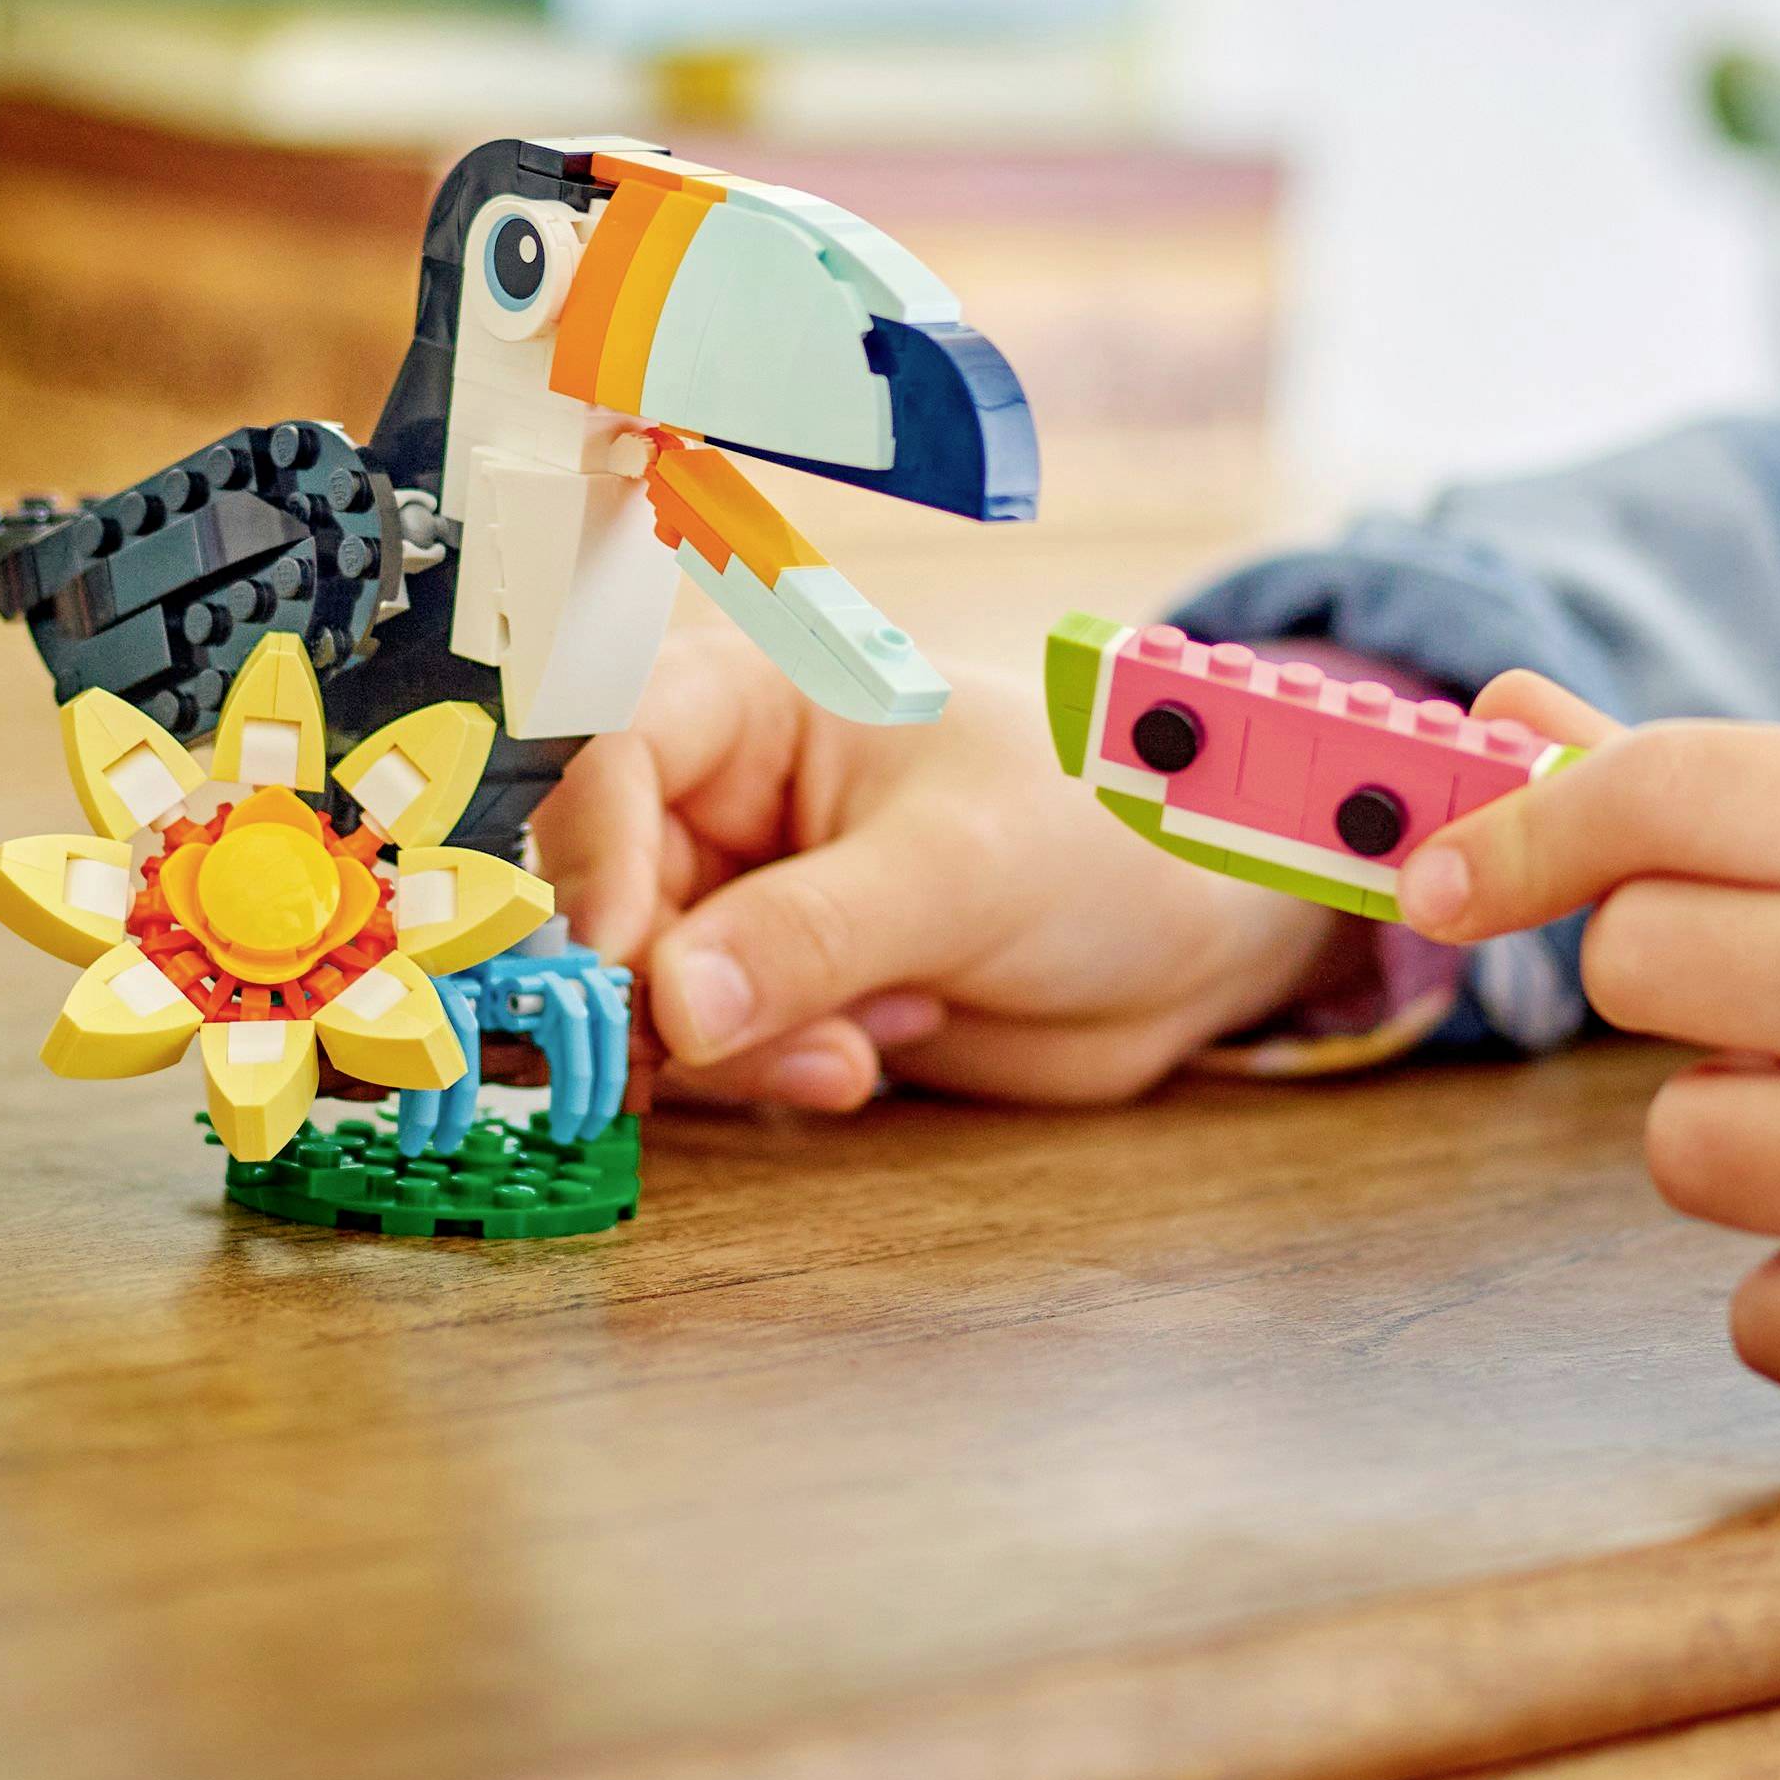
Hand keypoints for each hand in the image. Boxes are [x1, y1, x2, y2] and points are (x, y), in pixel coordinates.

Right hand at [535, 596, 1343, 1113]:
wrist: (1187, 931)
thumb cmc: (1093, 831)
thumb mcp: (957, 870)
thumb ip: (812, 933)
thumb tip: (670, 1000)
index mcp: (756, 702)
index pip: (614, 752)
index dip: (592, 857)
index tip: (618, 963)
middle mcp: (725, 798)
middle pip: (602, 896)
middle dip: (651, 990)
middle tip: (722, 1054)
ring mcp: (744, 902)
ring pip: (644, 993)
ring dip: (722, 1051)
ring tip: (851, 1058)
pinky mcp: (773, 995)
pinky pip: (703, 1055)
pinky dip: (762, 1078)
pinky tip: (863, 1063)